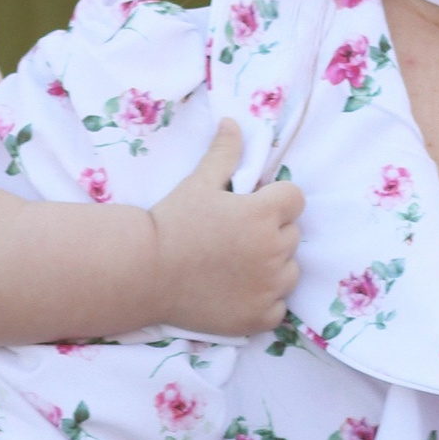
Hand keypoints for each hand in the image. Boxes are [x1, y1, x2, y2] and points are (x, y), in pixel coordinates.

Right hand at [148, 118, 303, 335]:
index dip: (275, 201)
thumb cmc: (172, 223)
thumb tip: (233, 123)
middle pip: (292, 235)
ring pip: (289, 271)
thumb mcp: (198, 182)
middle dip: (271, 233)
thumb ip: (223, 153)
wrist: (143, 272)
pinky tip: (237, 293)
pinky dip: (264, 302)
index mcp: (263, 213)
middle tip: (235, 238)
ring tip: (236, 266)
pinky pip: (278, 307)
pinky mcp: (258, 317)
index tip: (251, 208)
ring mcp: (268, 287)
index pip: (295, 198)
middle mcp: (273, 250)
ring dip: (272, 268)